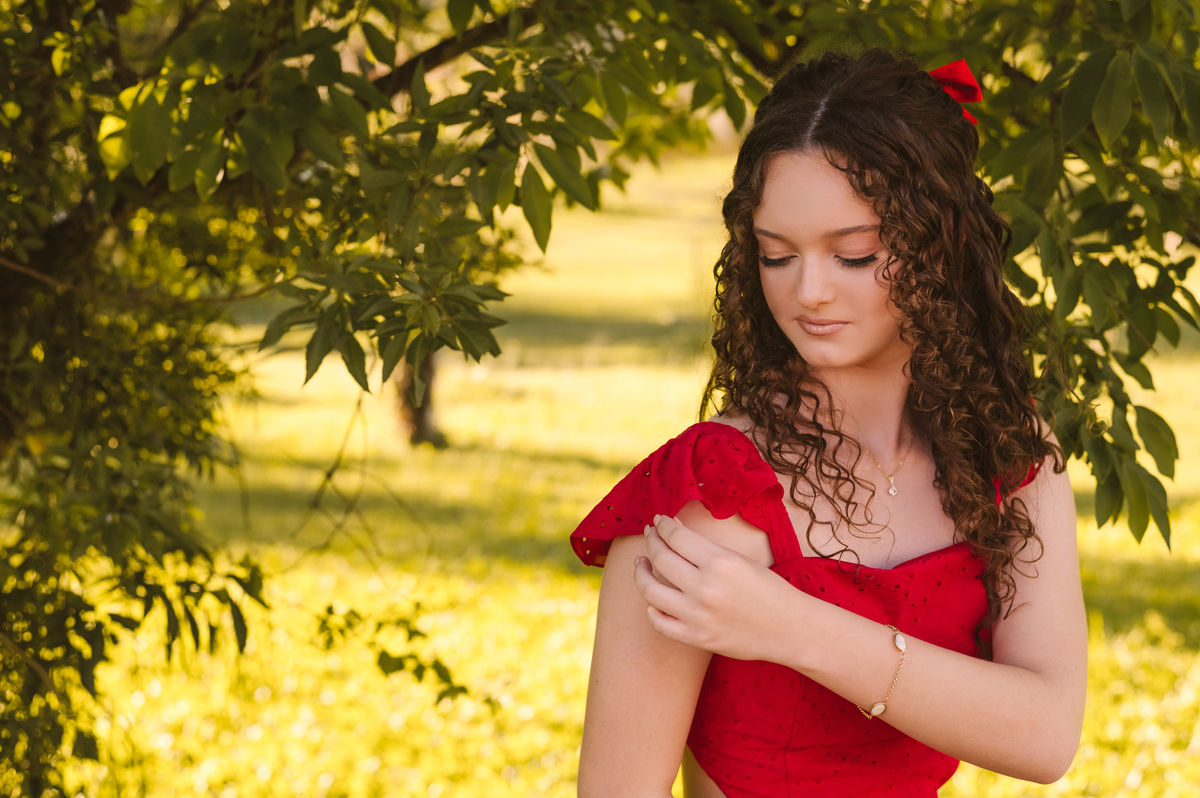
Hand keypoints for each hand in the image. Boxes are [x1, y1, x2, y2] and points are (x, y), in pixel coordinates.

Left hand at [632, 514, 793, 661]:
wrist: (789, 629)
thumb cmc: (769, 590)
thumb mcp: (741, 559)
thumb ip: (706, 548)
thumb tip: (674, 530)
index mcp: (720, 562)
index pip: (676, 537)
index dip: (663, 526)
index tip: (658, 521)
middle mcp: (705, 588)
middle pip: (660, 558)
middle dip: (651, 541)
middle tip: (651, 536)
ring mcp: (698, 616)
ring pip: (651, 591)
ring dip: (641, 573)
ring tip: (642, 564)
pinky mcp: (697, 638)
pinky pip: (660, 623)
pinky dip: (652, 610)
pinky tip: (653, 601)